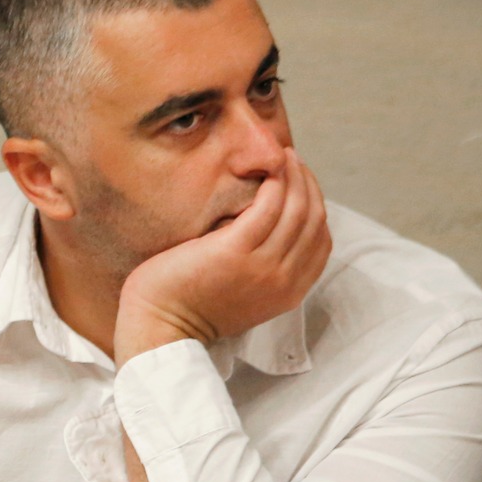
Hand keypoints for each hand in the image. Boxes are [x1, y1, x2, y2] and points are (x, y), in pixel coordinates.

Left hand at [115, 148, 330, 361]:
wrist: (161, 326)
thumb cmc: (191, 303)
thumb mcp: (244, 291)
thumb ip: (264, 266)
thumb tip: (268, 225)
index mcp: (290, 291)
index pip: (321, 239)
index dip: (316, 204)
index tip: (302, 181)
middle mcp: (284, 281)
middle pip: (313, 220)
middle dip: (309, 184)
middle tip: (292, 158)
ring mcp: (262, 268)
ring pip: (296, 211)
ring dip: (295, 177)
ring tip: (282, 155)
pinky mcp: (235, 253)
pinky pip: (267, 210)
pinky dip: (274, 185)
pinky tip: (267, 171)